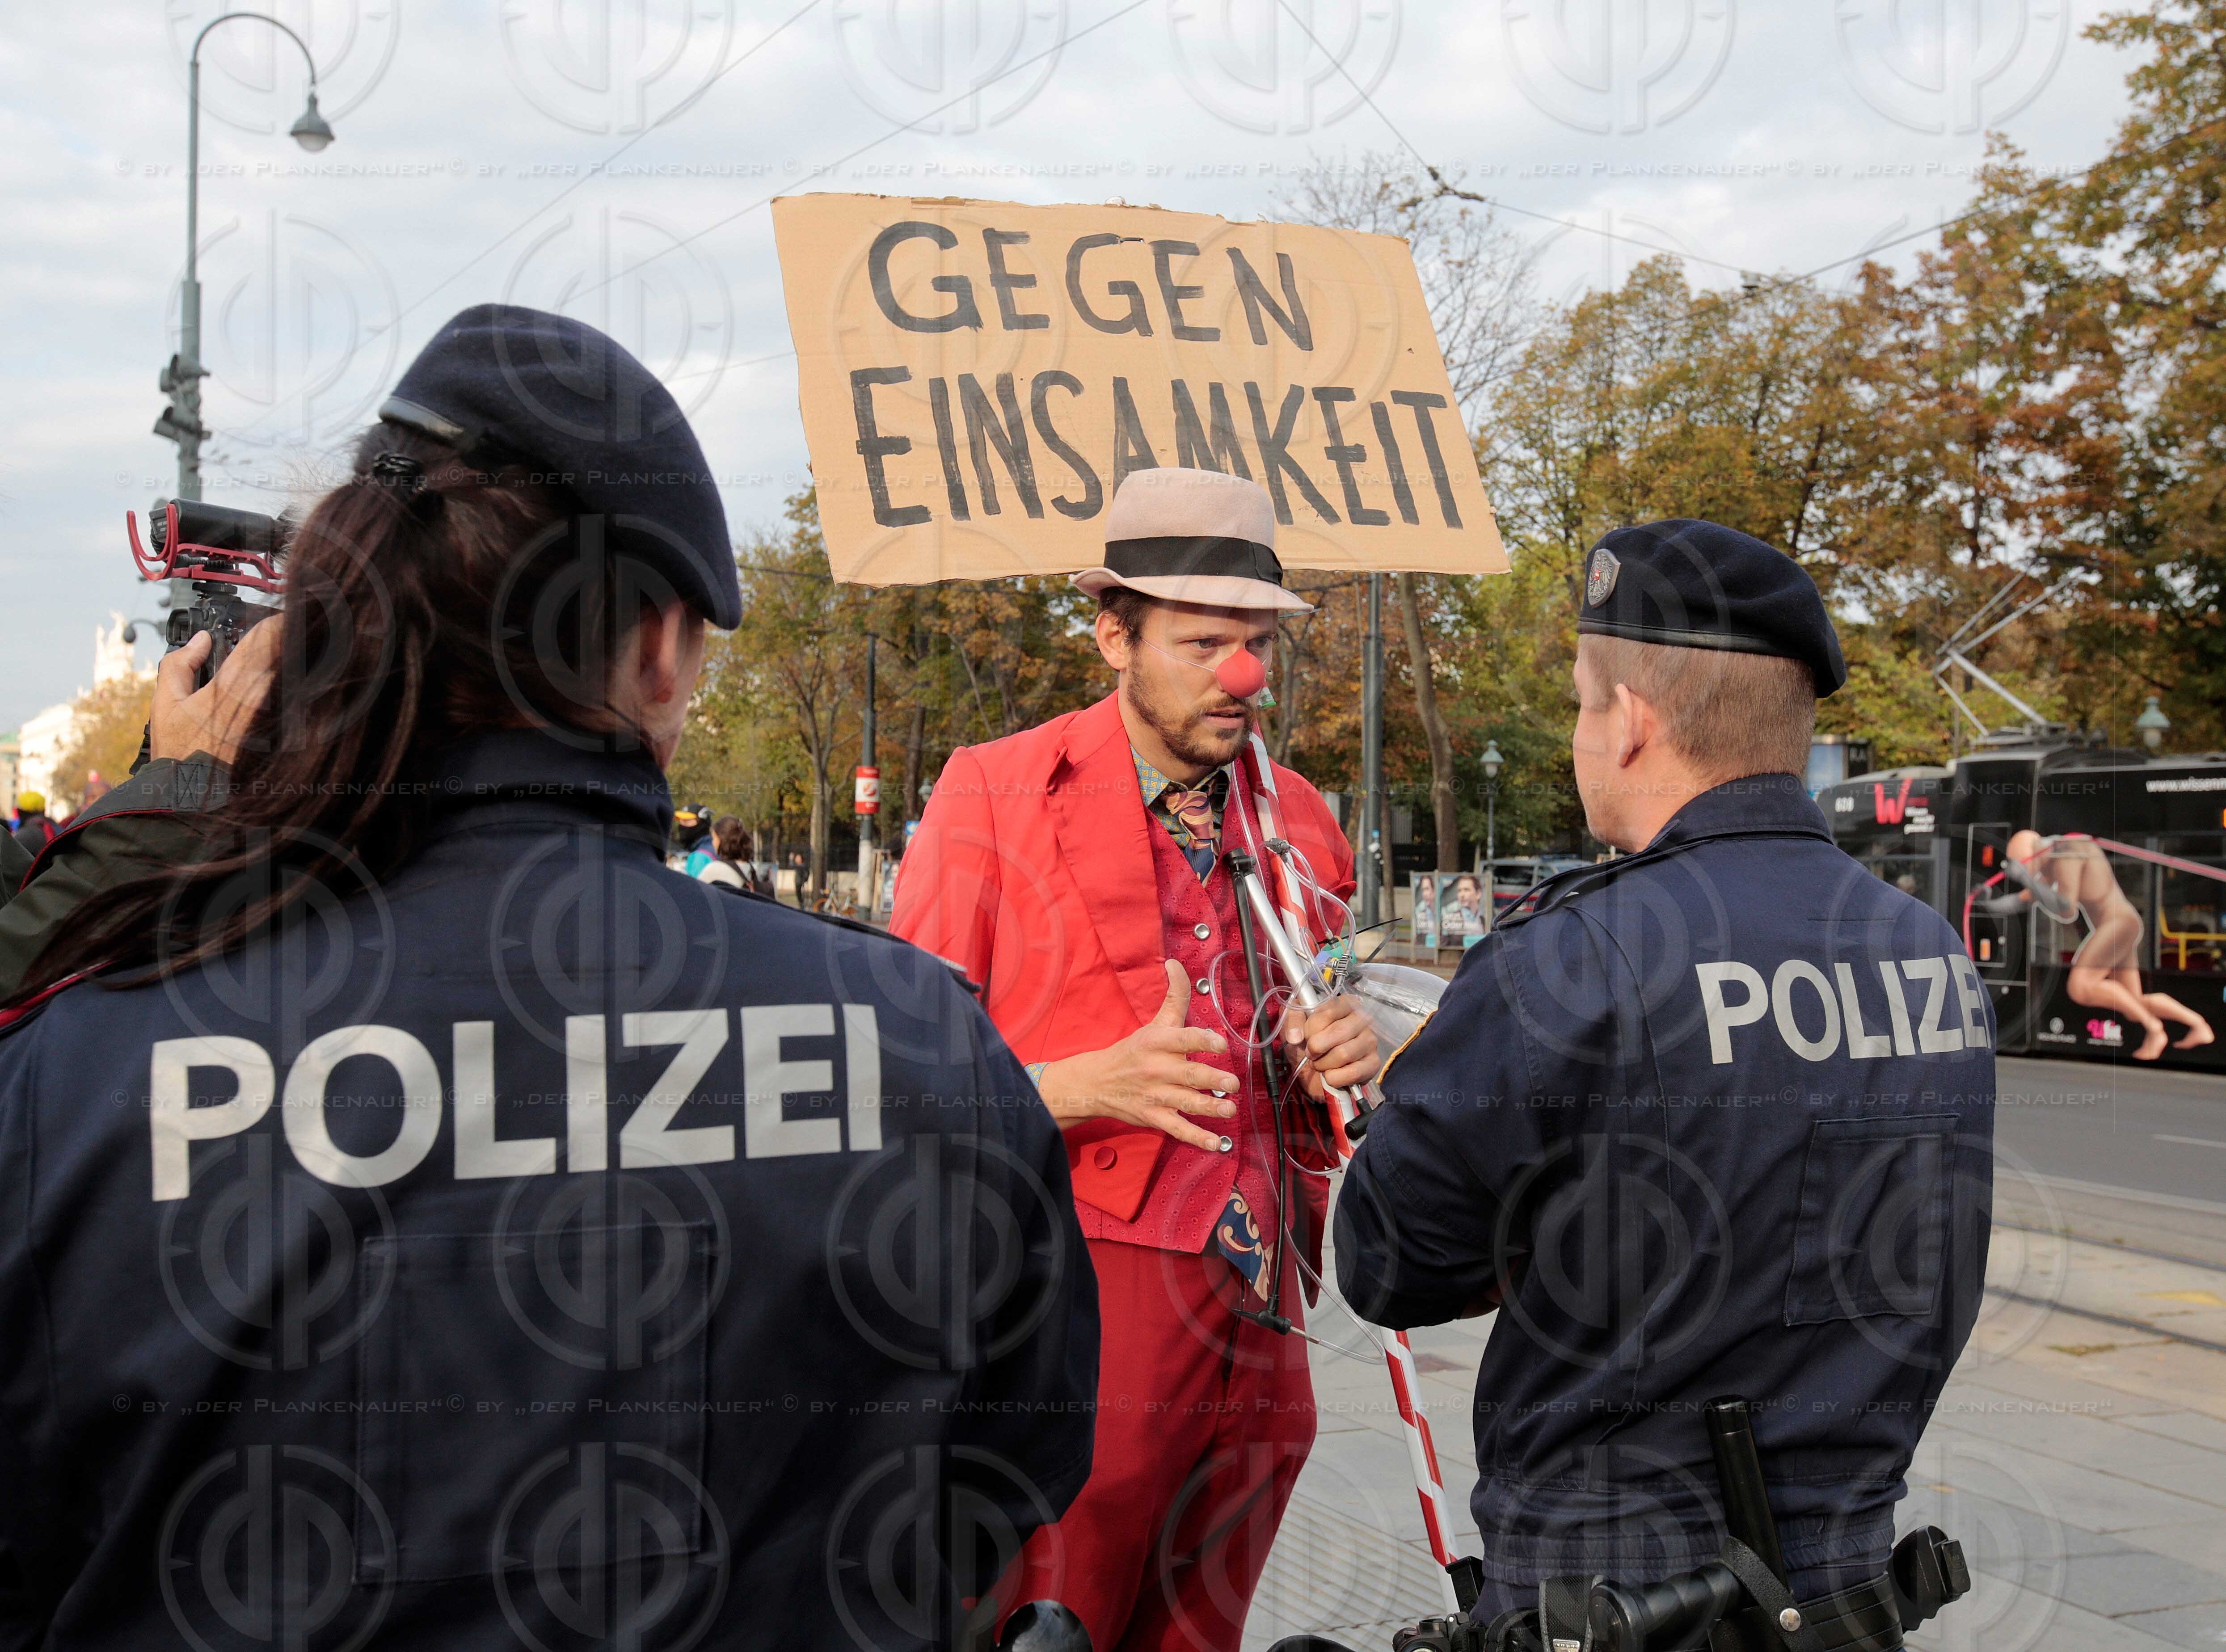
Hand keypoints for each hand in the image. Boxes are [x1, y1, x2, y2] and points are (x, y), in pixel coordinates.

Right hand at [150, 620, 281, 764]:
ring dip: (289, 663)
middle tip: (288, 628)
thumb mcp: (165, 703)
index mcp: (229, 686)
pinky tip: (285, 684)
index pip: (261, 643)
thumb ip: (179, 664)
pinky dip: (289, 688)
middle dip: (286, 642)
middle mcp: (256, 699)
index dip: (273, 626)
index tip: (280, 616)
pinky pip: (288, 701)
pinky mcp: (275, 732)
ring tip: (289, 651)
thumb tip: (200, 641)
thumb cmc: (178, 750)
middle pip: (281, 658)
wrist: (192, 791)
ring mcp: (269, 717)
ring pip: (287, 678)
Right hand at [1034, 960, 1237, 1152]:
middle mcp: (1156, 1069)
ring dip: (1209, 1108)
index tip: (1220, 1044)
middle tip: (1233, 1083)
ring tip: (1229, 1109)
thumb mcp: (1154, 1022)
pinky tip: (1216, 1143)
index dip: (1201, 1041)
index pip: (1182, 1039)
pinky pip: (1177, 1128)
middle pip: (1188, 1075)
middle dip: (1212, 1080)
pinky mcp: (1154, 1117)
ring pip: (1186, 1103)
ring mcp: (1155, 1095)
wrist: (1097, 1082)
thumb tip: (1176, 962)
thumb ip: (1174, 995)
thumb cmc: (1134, 1050)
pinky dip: (1196, 1137)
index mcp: (1157, 1042)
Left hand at [1282, 995, 1378, 1099]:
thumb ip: (1292, 1020)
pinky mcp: (1374, 1063)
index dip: (1310, 1030)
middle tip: (1311, 1055)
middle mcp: (1363, 1019)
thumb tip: (1295, 1037)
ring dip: (1324, 1065)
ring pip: (1343, 1054)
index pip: (1325, 1014)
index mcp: (1345, 1004)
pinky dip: (1335, 1078)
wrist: (1317, 1071)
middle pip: (1337, 1033)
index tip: (1305, 1038)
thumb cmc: (1310, 1043)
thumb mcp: (1296, 1026)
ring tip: (1321, 1065)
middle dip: (1316, 1049)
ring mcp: (1371, 1041)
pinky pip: (1353, 1073)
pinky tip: (1332, 1075)